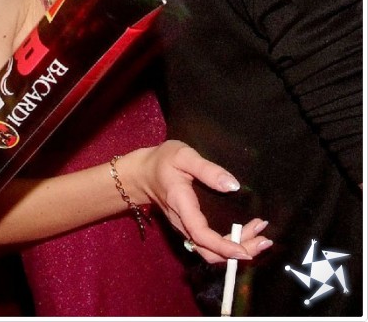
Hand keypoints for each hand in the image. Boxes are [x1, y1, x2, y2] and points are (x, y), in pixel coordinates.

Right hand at [128, 140, 272, 263]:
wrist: (142, 173)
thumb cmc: (163, 161)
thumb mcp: (183, 156)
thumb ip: (207, 169)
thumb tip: (233, 185)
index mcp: (181, 205)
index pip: (201, 235)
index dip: (223, 246)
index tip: (245, 250)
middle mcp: (183, 223)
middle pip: (209, 251)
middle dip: (238, 252)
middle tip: (265, 239)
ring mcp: (186, 228)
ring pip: (210, 251)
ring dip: (236, 250)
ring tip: (260, 237)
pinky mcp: (190, 228)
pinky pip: (209, 245)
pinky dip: (228, 245)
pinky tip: (245, 234)